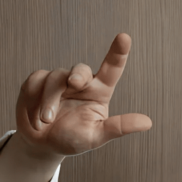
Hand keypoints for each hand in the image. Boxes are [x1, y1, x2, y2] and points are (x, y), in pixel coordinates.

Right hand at [14, 32, 152, 159]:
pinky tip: (35, 117)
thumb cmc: (72, 140)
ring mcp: (59, 80)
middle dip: (77, 74)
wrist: (41, 144)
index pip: (112, 69)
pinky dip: (34, 100)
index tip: (124, 37)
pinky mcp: (38, 80)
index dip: (118, 52)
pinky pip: (35, 80)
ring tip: (45, 122)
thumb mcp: (96, 137)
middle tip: (73, 83)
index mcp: (99, 92)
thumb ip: (119, 127)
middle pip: (81, 68)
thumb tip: (147, 122)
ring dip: (49, 101)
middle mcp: (81, 83)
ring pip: (55, 77)